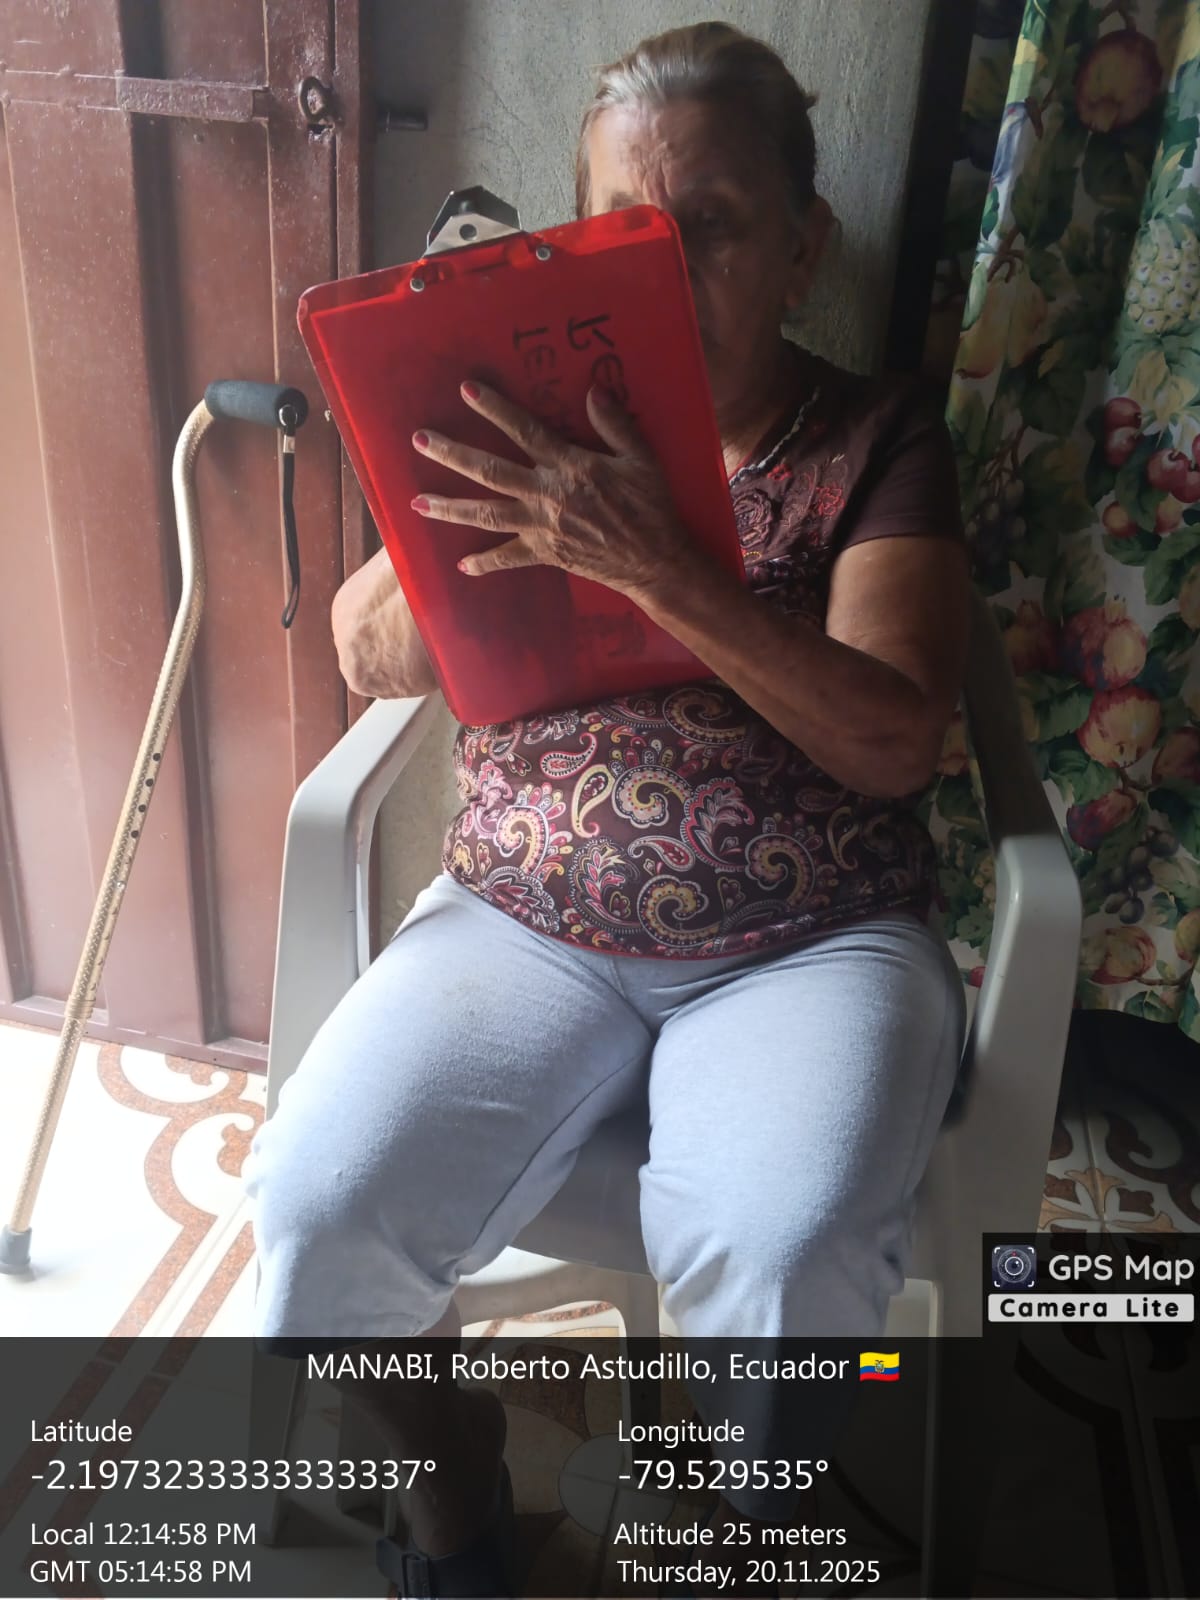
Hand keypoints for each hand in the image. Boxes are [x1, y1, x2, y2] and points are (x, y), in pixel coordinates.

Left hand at [410, 380, 693, 596]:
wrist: (654, 561)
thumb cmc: (651, 507)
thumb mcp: (642, 458)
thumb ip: (615, 424)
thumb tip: (593, 391)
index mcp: (570, 466)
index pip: (525, 431)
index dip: (495, 409)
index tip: (466, 390)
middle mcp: (547, 495)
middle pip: (490, 471)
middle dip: (452, 455)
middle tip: (420, 440)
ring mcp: (541, 526)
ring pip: (487, 513)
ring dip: (450, 507)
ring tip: (417, 502)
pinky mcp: (545, 553)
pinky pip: (509, 558)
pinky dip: (485, 563)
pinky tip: (461, 564)